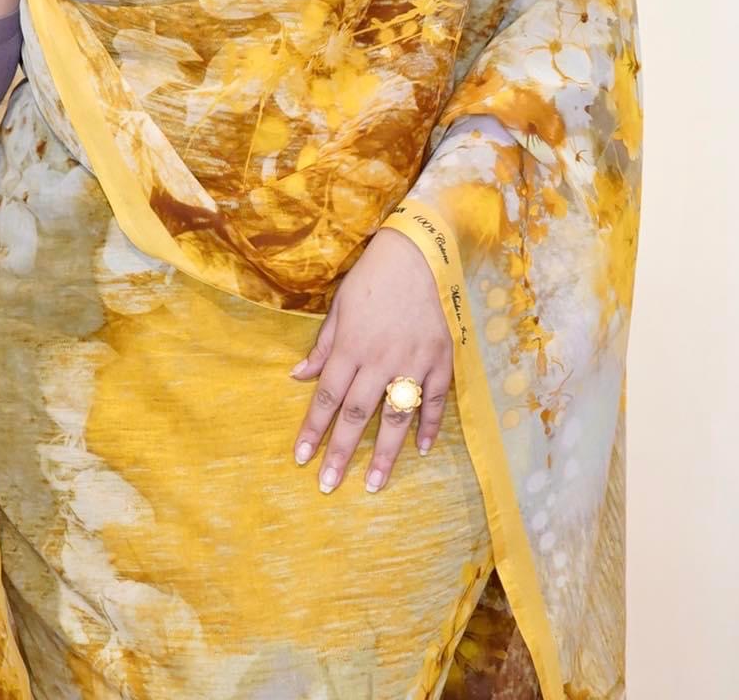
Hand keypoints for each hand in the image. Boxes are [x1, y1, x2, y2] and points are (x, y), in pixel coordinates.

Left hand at [290, 227, 453, 493]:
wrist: (416, 254)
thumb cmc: (371, 279)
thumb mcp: (338, 308)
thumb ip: (322, 346)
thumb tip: (298, 376)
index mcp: (350, 347)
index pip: (327, 397)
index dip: (313, 429)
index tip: (301, 458)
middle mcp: (379, 359)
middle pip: (357, 415)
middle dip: (341, 452)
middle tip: (328, 484)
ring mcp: (413, 361)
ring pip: (397, 416)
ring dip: (384, 453)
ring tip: (374, 483)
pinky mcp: (441, 359)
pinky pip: (435, 400)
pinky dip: (430, 426)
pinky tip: (422, 450)